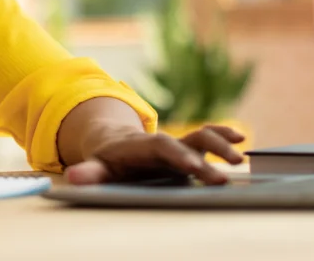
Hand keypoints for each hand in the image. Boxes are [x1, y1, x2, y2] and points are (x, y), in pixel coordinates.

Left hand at [66, 124, 245, 185]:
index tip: (194, 168)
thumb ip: (89, 173)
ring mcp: (177, 144)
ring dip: (220, 144)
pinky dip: (223, 135)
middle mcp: (162, 142)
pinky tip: (240, 140)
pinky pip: (207, 137)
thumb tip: (73, 178)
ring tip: (239, 159)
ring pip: (200, 137)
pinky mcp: (187, 149)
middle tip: (221, 177)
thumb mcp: (96, 167)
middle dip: (205, 158)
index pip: (161, 148)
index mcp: (141, 146)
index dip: (178, 156)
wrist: (112, 141)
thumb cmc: (107, 160)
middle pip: (185, 144)